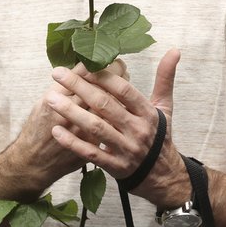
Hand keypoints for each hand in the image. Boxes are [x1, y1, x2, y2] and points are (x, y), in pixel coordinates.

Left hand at [45, 49, 190, 206]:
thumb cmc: (160, 136)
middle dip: (79, 87)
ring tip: (50, 99)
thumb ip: (165, 78)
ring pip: (96, 128)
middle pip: (105, 105)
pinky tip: (56, 131)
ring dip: (71, 112)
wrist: (163, 176)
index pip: (124, 90)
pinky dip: (73, 142)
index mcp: (148, 113)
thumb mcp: (164, 107)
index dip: (104, 76)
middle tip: (57, 73)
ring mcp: (126, 150)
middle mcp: (137, 130)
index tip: (83, 63)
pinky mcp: (115, 167)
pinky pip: (91, 153)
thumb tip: (174, 50)